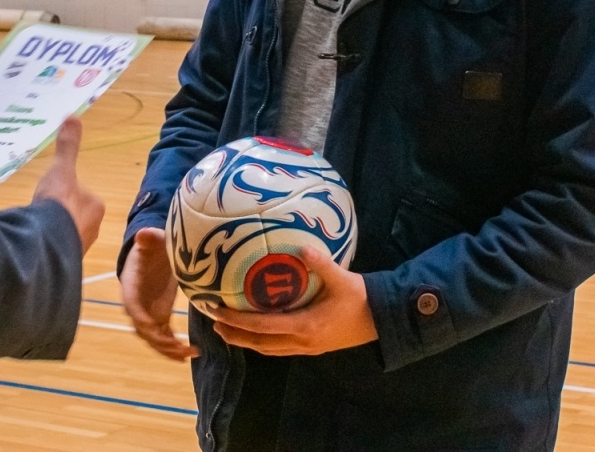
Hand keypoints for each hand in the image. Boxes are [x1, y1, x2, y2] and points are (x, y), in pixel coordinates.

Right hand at [32, 117, 103, 254]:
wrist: (46, 243)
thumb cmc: (58, 203)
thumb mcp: (61, 169)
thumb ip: (67, 146)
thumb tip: (73, 116)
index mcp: (96, 207)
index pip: (83, 196)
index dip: (66, 193)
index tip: (51, 194)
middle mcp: (93, 230)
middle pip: (74, 217)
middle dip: (59, 215)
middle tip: (41, 210)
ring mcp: (78, 249)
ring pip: (64, 235)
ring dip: (51, 231)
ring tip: (35, 226)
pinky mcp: (64, 264)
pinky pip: (55, 252)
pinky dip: (45, 247)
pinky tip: (32, 242)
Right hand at [120, 227, 196, 361]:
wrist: (152, 254)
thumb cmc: (150, 247)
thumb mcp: (151, 241)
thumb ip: (147, 238)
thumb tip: (143, 234)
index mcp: (131, 287)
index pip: (132, 305)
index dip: (140, 316)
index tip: (153, 324)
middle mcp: (137, 306)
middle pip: (143, 329)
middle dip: (159, 341)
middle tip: (177, 347)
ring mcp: (148, 314)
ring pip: (154, 339)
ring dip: (169, 349)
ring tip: (188, 354)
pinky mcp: (159, 317)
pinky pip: (165, 337)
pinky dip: (175, 347)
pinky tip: (189, 352)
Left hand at [200, 245, 376, 356]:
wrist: (381, 320)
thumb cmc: (361, 298)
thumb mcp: (343, 278)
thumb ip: (322, 263)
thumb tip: (302, 246)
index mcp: (305, 326)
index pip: (262, 327)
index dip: (237, 322)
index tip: (217, 312)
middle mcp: (302, 342)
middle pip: (259, 343)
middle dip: (234, 335)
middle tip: (213, 322)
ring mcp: (306, 348)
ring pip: (268, 349)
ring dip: (246, 341)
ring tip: (227, 329)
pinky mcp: (311, 347)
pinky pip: (279, 348)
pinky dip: (262, 341)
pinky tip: (256, 330)